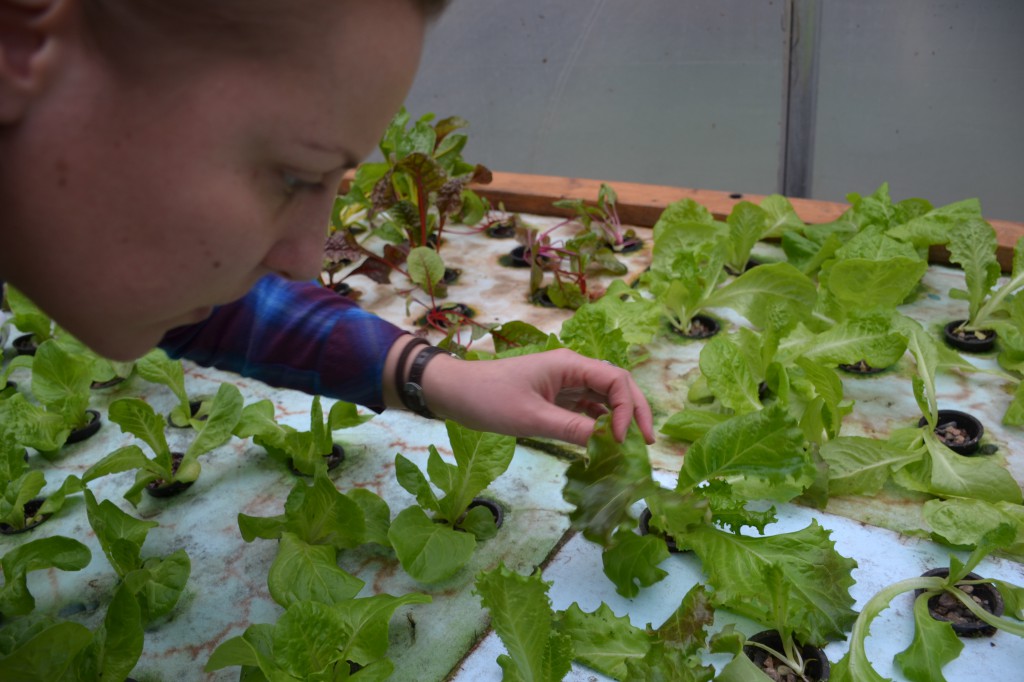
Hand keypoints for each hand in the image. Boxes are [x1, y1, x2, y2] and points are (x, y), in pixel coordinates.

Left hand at [421, 348, 654, 446]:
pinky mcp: (554, 397)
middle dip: (634, 412)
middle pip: (617, 386)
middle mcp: (572, 369)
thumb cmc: (488, 398)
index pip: (616, 380)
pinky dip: (598, 424)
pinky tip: (603, 443)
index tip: (622, 439)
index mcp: (569, 364)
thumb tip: (608, 443)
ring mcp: (564, 383)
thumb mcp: (530, 418)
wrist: (453, 392)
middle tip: (646, 443)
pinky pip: (586, 409)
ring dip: (618, 419)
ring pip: (603, 398)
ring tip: (630, 447)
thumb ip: (571, 429)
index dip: (627, 409)